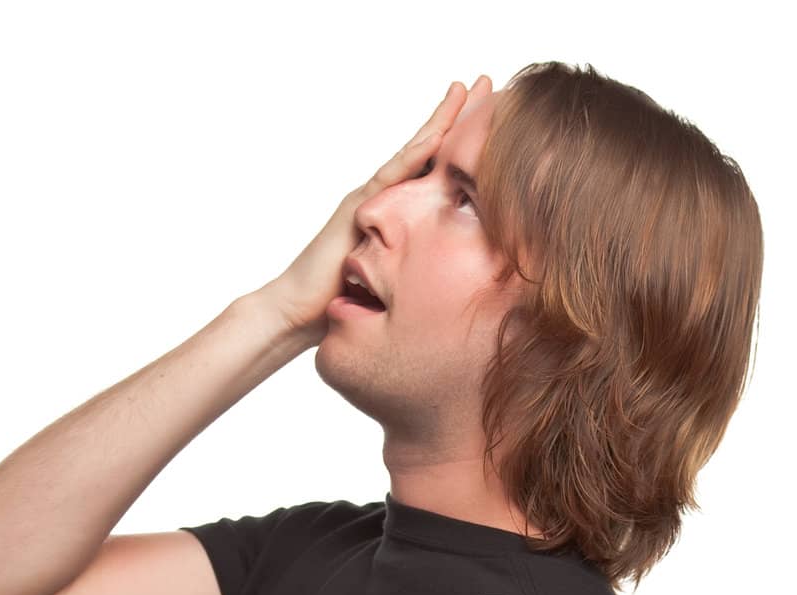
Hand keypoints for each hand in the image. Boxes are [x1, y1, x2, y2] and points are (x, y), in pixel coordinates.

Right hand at [259, 75, 490, 334]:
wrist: (300, 310)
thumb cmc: (346, 303)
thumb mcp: (400, 283)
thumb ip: (422, 267)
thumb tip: (468, 279)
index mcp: (402, 212)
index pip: (440, 168)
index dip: (466, 143)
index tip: (496, 117)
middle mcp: (388, 197)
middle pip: (430, 148)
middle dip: (458, 115)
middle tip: (488, 81)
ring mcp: (373, 198)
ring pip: (415, 151)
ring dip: (441, 120)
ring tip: (465, 90)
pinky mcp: (359, 208)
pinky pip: (394, 175)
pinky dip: (417, 153)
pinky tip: (437, 134)